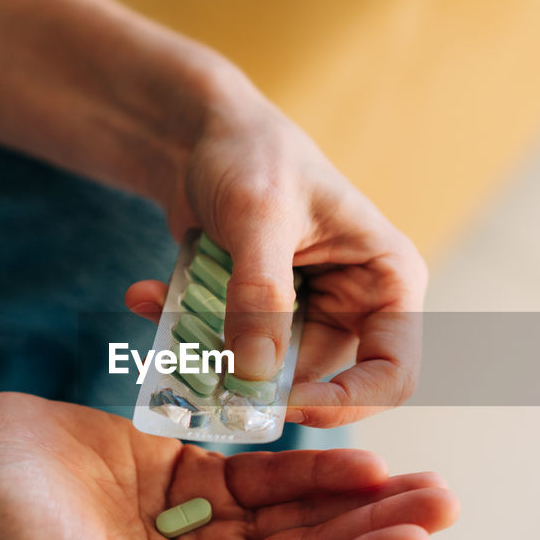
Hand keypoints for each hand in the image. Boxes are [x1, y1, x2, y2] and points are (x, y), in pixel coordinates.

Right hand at [0, 393, 456, 539]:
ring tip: (424, 482)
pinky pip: (268, 474)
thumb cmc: (11, 537)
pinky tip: (362, 459)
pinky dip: (314, 467)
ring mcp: (206, 526)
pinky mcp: (197, 476)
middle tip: (446, 503)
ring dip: (361, 501)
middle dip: (377, 533)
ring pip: (300, 516)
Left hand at [125, 74, 426, 427]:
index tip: (280, 406)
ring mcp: (306, 317)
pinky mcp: (260, 321)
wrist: (198, 134)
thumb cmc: (251, 154)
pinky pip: (226, 355)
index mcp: (387, 280)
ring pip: (263, 376)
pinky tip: (147, 295)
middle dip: (254, 384)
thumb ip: (260, 296)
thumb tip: (256, 376)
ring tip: (156, 304)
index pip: (392, 373)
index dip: (345, 403)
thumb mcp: (258, 218)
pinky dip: (185, 335)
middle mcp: (356, 306)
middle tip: (198, 370)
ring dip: (207, 354)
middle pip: (320, 384)